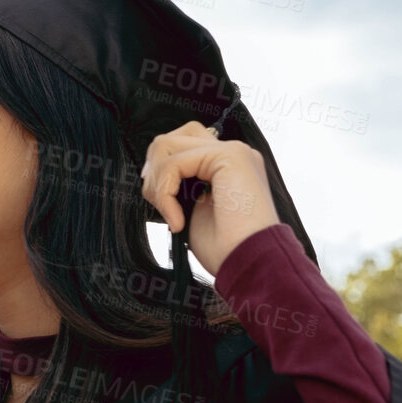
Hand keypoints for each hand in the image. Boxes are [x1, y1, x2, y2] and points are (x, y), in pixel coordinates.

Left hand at [140, 121, 280, 276]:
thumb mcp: (193, 209)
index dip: (160, 172)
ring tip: (171, 214)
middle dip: (154, 172)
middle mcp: (233, 152)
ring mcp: (233, 151)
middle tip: (162, 206)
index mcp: (226, 164)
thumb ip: (180, 183)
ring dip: (158, 184)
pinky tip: (178, 220)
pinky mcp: (229, 156)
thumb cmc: (225, 247)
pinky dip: (165, 194)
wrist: (249, 264)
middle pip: (171, 138)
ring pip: (167, 146)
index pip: (180, 146)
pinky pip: (174, 163)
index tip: (159, 203)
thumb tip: (152, 173)